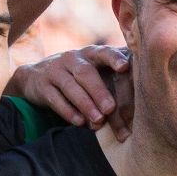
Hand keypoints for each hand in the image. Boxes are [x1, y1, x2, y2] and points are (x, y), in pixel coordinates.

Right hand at [7, 46, 133, 138]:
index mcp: (90, 54)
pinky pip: (55, 98)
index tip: (125, 67)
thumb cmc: (77, 78)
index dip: (114, 58)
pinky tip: (79, 122)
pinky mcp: (42, 85)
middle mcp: (72, 59)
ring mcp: (55, 70)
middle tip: (111, 109)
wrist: (35, 77)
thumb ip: (112, 80)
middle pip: (86, 73)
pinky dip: (68, 111)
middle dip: (99, 92)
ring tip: (98, 120)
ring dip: (85, 104)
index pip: (103, 52)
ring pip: (70, 87)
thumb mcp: (93, 71)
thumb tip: (141, 103)